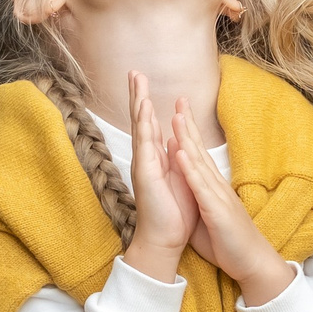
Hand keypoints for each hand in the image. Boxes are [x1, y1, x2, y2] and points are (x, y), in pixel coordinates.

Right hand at [121, 71, 193, 282]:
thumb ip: (174, 159)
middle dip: (138, 95)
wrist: (165, 240)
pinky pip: (145, 145)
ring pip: (140, 127)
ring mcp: (143, 165)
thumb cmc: (173, 213)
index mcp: (156, 159)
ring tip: (137, 81)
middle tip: (134, 71)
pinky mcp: (145, 174)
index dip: (146, 103)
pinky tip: (144, 109)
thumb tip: (174, 140)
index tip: (144, 82)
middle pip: (140, 120)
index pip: (150, 125)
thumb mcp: (178, 179)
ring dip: (139, 103)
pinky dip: (145, 125)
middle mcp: (146, 159)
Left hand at [170, 99, 292, 304]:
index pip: (198, 154)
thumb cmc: (228, 243)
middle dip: (187, 124)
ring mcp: (218, 196)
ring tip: (176, 115)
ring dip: (187, 138)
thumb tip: (185, 191)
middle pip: (199, 150)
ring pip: (200, 162)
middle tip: (179, 98)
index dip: (187, 132)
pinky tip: (180, 153)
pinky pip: (201, 187)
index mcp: (212, 188)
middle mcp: (216, 186)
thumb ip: (196, 201)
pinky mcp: (217, 210)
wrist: (252, 263)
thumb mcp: (207, 218)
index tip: (177, 111)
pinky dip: (190, 169)